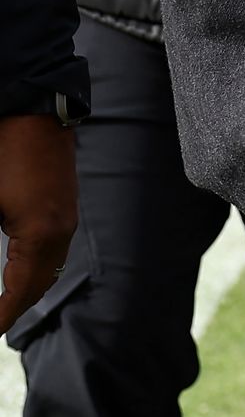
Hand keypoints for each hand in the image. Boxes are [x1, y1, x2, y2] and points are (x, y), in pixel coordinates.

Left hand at [0, 115, 77, 335]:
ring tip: (1, 307)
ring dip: (25, 291)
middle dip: (12, 310)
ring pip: (49, 270)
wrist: (35, 106)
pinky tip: (17, 273)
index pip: (19, 293)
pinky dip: (35, 270)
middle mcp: (60, 230)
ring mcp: (67, 216)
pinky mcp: (65, 205)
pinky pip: (54, 251)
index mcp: (40, 233)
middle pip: (38, 286)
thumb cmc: (4, 150)